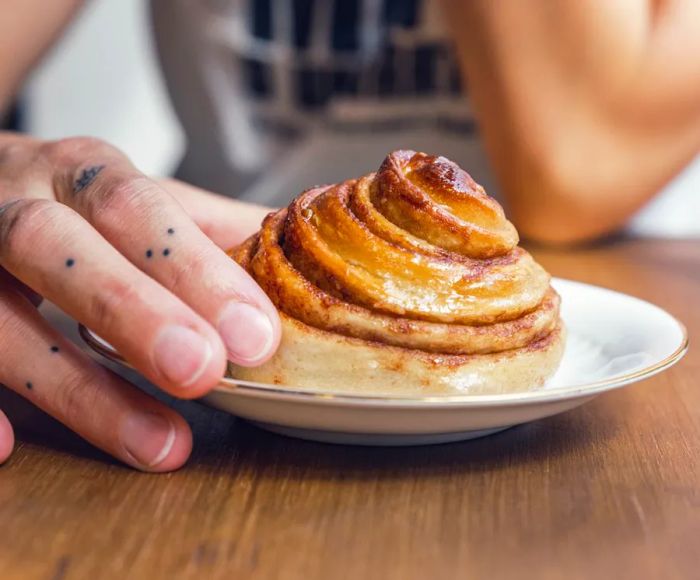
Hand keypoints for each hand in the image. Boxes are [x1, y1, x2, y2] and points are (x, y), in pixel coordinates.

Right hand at [0, 133, 280, 470]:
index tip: (254, 334)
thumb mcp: (135, 198)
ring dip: (77, 388)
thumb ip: (209, 226)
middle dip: (131, 311)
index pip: (139, 210)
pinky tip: (5, 446)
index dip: (193, 270)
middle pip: (57, 246)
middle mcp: (11, 205)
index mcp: (80, 174)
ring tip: (159, 445)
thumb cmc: (67, 201)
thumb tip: (302, 248)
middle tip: (202, 372)